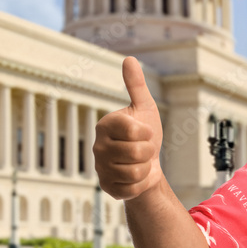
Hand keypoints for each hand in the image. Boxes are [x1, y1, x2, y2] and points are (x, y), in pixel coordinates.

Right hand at [93, 57, 164, 200]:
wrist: (148, 163)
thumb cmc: (145, 134)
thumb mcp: (144, 107)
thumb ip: (136, 85)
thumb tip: (128, 59)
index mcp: (105, 125)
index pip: (135, 131)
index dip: (147, 133)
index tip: (144, 132)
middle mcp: (98, 146)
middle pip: (137, 153)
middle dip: (149, 152)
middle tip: (143, 149)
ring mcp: (100, 168)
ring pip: (136, 172)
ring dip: (146, 168)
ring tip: (140, 163)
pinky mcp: (107, 187)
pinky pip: (133, 188)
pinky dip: (141, 183)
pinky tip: (135, 177)